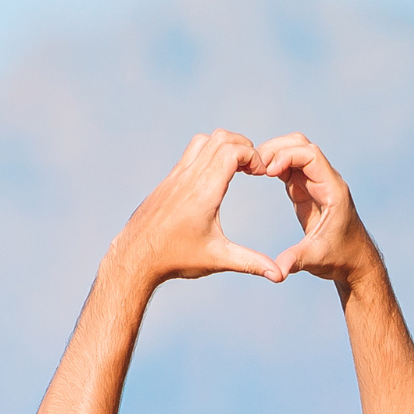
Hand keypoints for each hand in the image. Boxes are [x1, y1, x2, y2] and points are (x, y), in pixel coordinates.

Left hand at [109, 129, 284, 289]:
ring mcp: (175, 177)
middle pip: (221, 138)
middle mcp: (189, 178)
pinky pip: (189, 154)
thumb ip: (250, 262)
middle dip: (244, 146)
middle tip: (253, 168)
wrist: (134, 259)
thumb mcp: (217, 259)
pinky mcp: (166, 182)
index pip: (233, 150)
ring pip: (203, 141)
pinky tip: (213, 179)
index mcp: (204, 191)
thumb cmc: (175, 259)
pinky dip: (207, 155)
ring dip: (224, 146)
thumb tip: (279, 276)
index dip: (254, 155)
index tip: (261, 173)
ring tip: (235, 168)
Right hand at [255, 135, 380, 286]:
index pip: (311, 155)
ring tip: (253, 168)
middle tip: (253, 164)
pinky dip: (273, 166)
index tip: (267, 172)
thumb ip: (295, 261)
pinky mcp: (306, 191)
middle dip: (277, 148)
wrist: (352, 260)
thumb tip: (276, 272)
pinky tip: (258, 174)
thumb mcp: (316, 259)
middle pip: (301, 145)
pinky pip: (289, 168)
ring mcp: (315, 183)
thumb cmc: (340, 257)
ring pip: (294, 152)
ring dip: (274, 154)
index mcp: (332, 189)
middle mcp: (325, 180)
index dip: (287, 156)